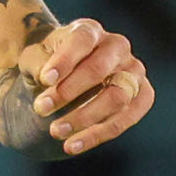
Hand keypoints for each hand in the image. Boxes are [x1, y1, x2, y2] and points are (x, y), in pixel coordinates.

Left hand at [18, 17, 153, 155]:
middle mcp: (117, 47)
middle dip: (69, 92)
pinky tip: (73, 145)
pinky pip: (127, 118)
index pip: (82, 40)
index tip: (45, 80)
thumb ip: (37, 64)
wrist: (65, 79)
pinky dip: (99, 134)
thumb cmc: (48, 65)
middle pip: (99, 69)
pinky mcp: (142, 96)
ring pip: (117, 97)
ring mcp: (133, 71)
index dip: (65, 60)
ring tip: (56, 131)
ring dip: (85, 117)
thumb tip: (48, 80)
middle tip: (41, 109)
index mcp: (89, 31)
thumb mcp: (33, 59)